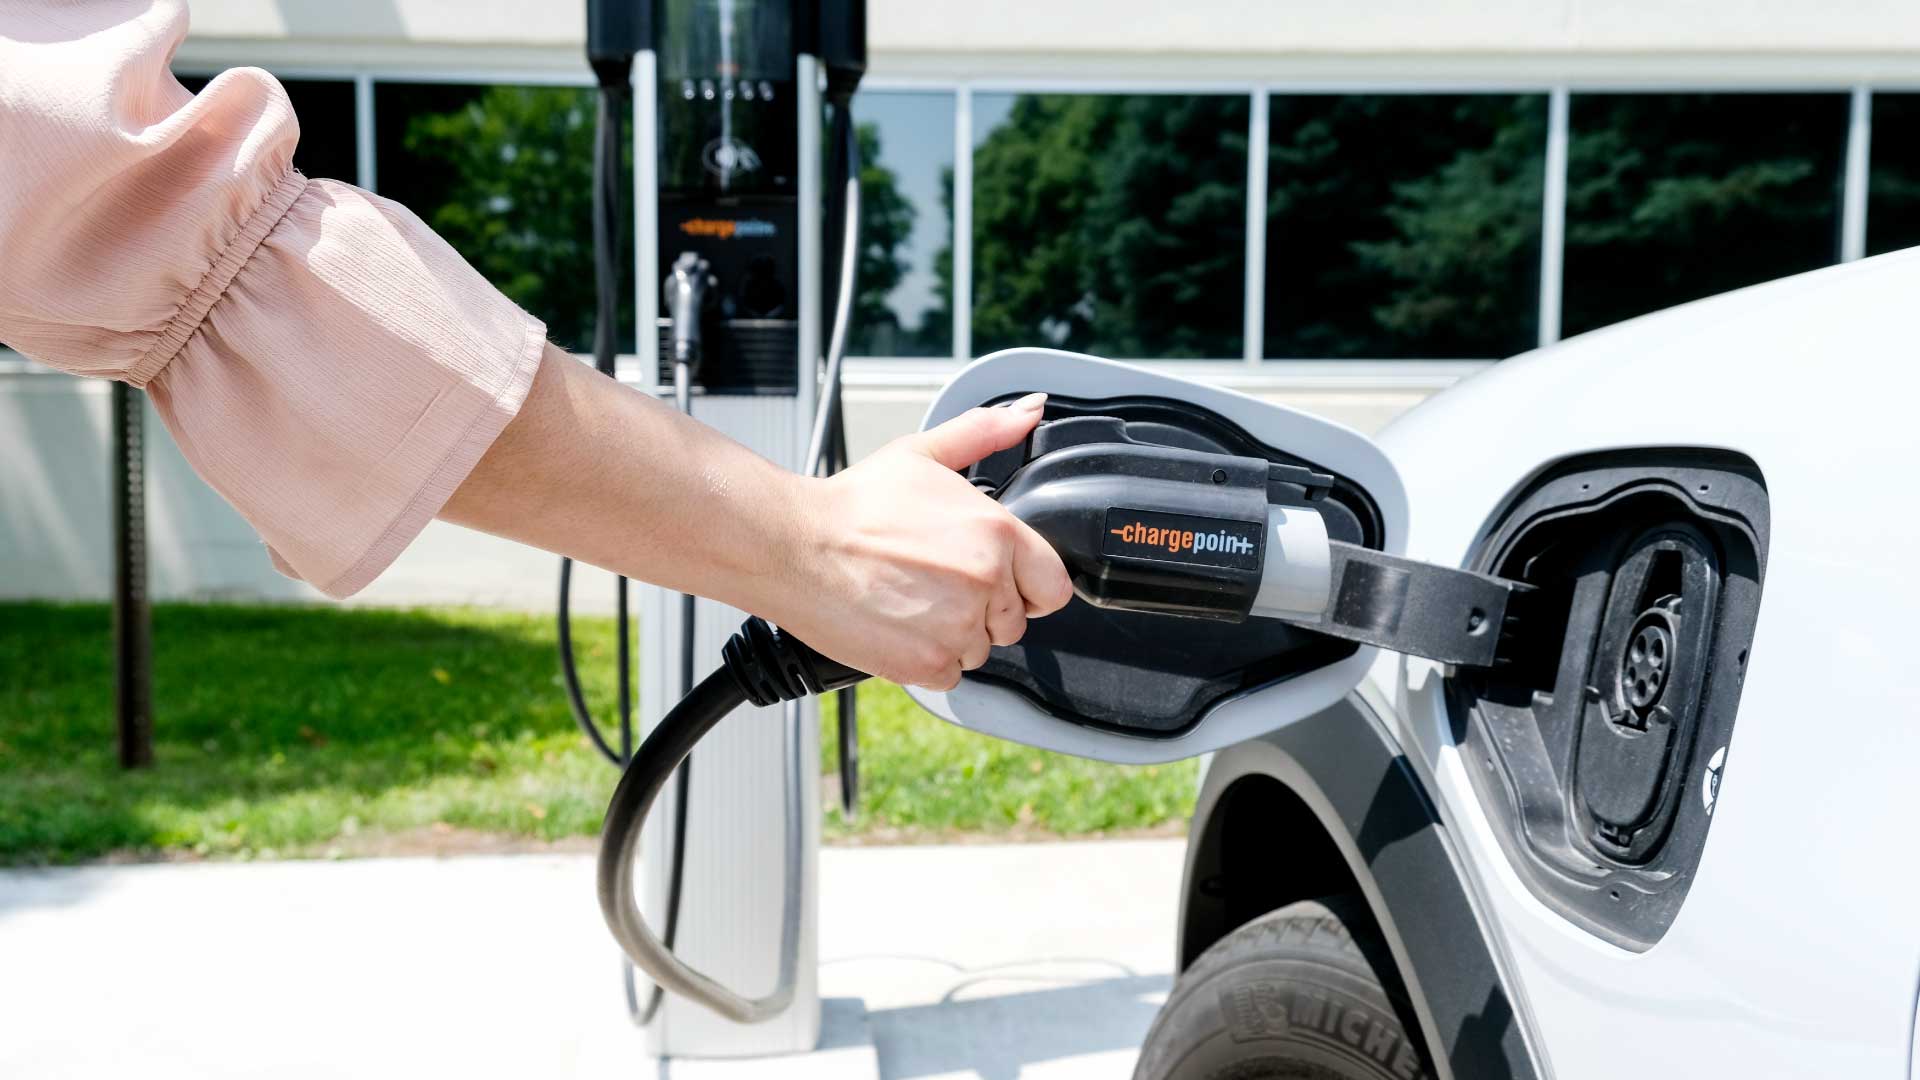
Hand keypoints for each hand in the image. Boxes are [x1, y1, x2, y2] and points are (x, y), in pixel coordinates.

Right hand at [773, 393, 1073, 688]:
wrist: (794, 546)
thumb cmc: (853, 504)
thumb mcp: (923, 452)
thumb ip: (984, 432)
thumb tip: (1028, 411)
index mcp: (998, 533)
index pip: (1053, 586)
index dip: (1026, 583)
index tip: (998, 578)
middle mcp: (986, 583)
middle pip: (1013, 620)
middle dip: (982, 606)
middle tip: (935, 581)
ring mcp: (958, 628)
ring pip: (981, 648)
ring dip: (954, 633)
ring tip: (911, 599)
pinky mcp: (927, 663)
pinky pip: (950, 674)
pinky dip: (927, 658)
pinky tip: (899, 624)